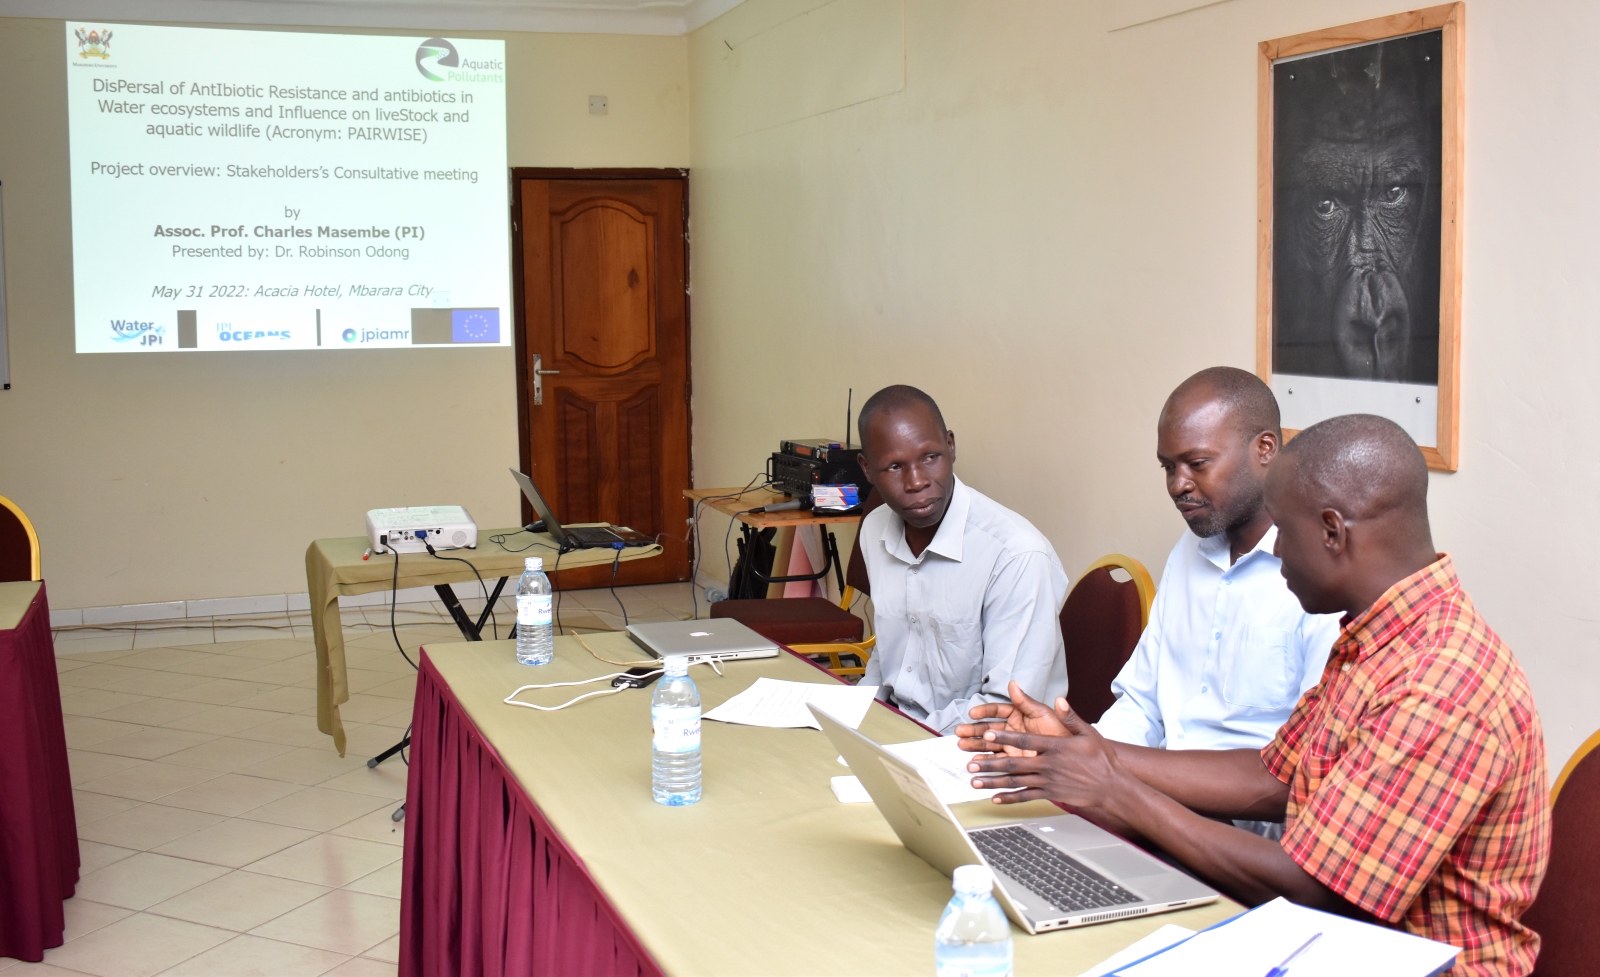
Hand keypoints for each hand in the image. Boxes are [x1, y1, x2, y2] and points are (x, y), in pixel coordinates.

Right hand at [954, 681, 1072, 756]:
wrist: (1073, 759)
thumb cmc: (1061, 733)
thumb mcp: (1045, 715)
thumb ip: (1027, 702)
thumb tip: (1013, 683)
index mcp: (1019, 714)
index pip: (997, 710)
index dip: (984, 712)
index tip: (972, 714)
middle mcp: (1012, 729)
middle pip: (988, 728)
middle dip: (973, 730)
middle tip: (960, 732)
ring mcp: (1011, 745)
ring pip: (988, 745)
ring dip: (975, 746)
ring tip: (962, 747)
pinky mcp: (1013, 761)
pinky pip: (996, 761)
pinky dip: (985, 763)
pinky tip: (975, 763)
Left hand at [964, 706, 1131, 811]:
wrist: (1111, 786)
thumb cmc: (1101, 758)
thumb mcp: (1088, 733)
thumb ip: (1071, 717)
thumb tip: (1059, 700)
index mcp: (1054, 747)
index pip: (1024, 740)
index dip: (1003, 737)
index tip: (986, 735)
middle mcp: (1047, 764)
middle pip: (1013, 763)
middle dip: (989, 762)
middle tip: (970, 762)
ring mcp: (1047, 781)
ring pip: (1015, 781)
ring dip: (993, 781)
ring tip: (975, 781)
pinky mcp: (1050, 793)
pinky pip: (1026, 796)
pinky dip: (1009, 798)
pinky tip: (995, 799)